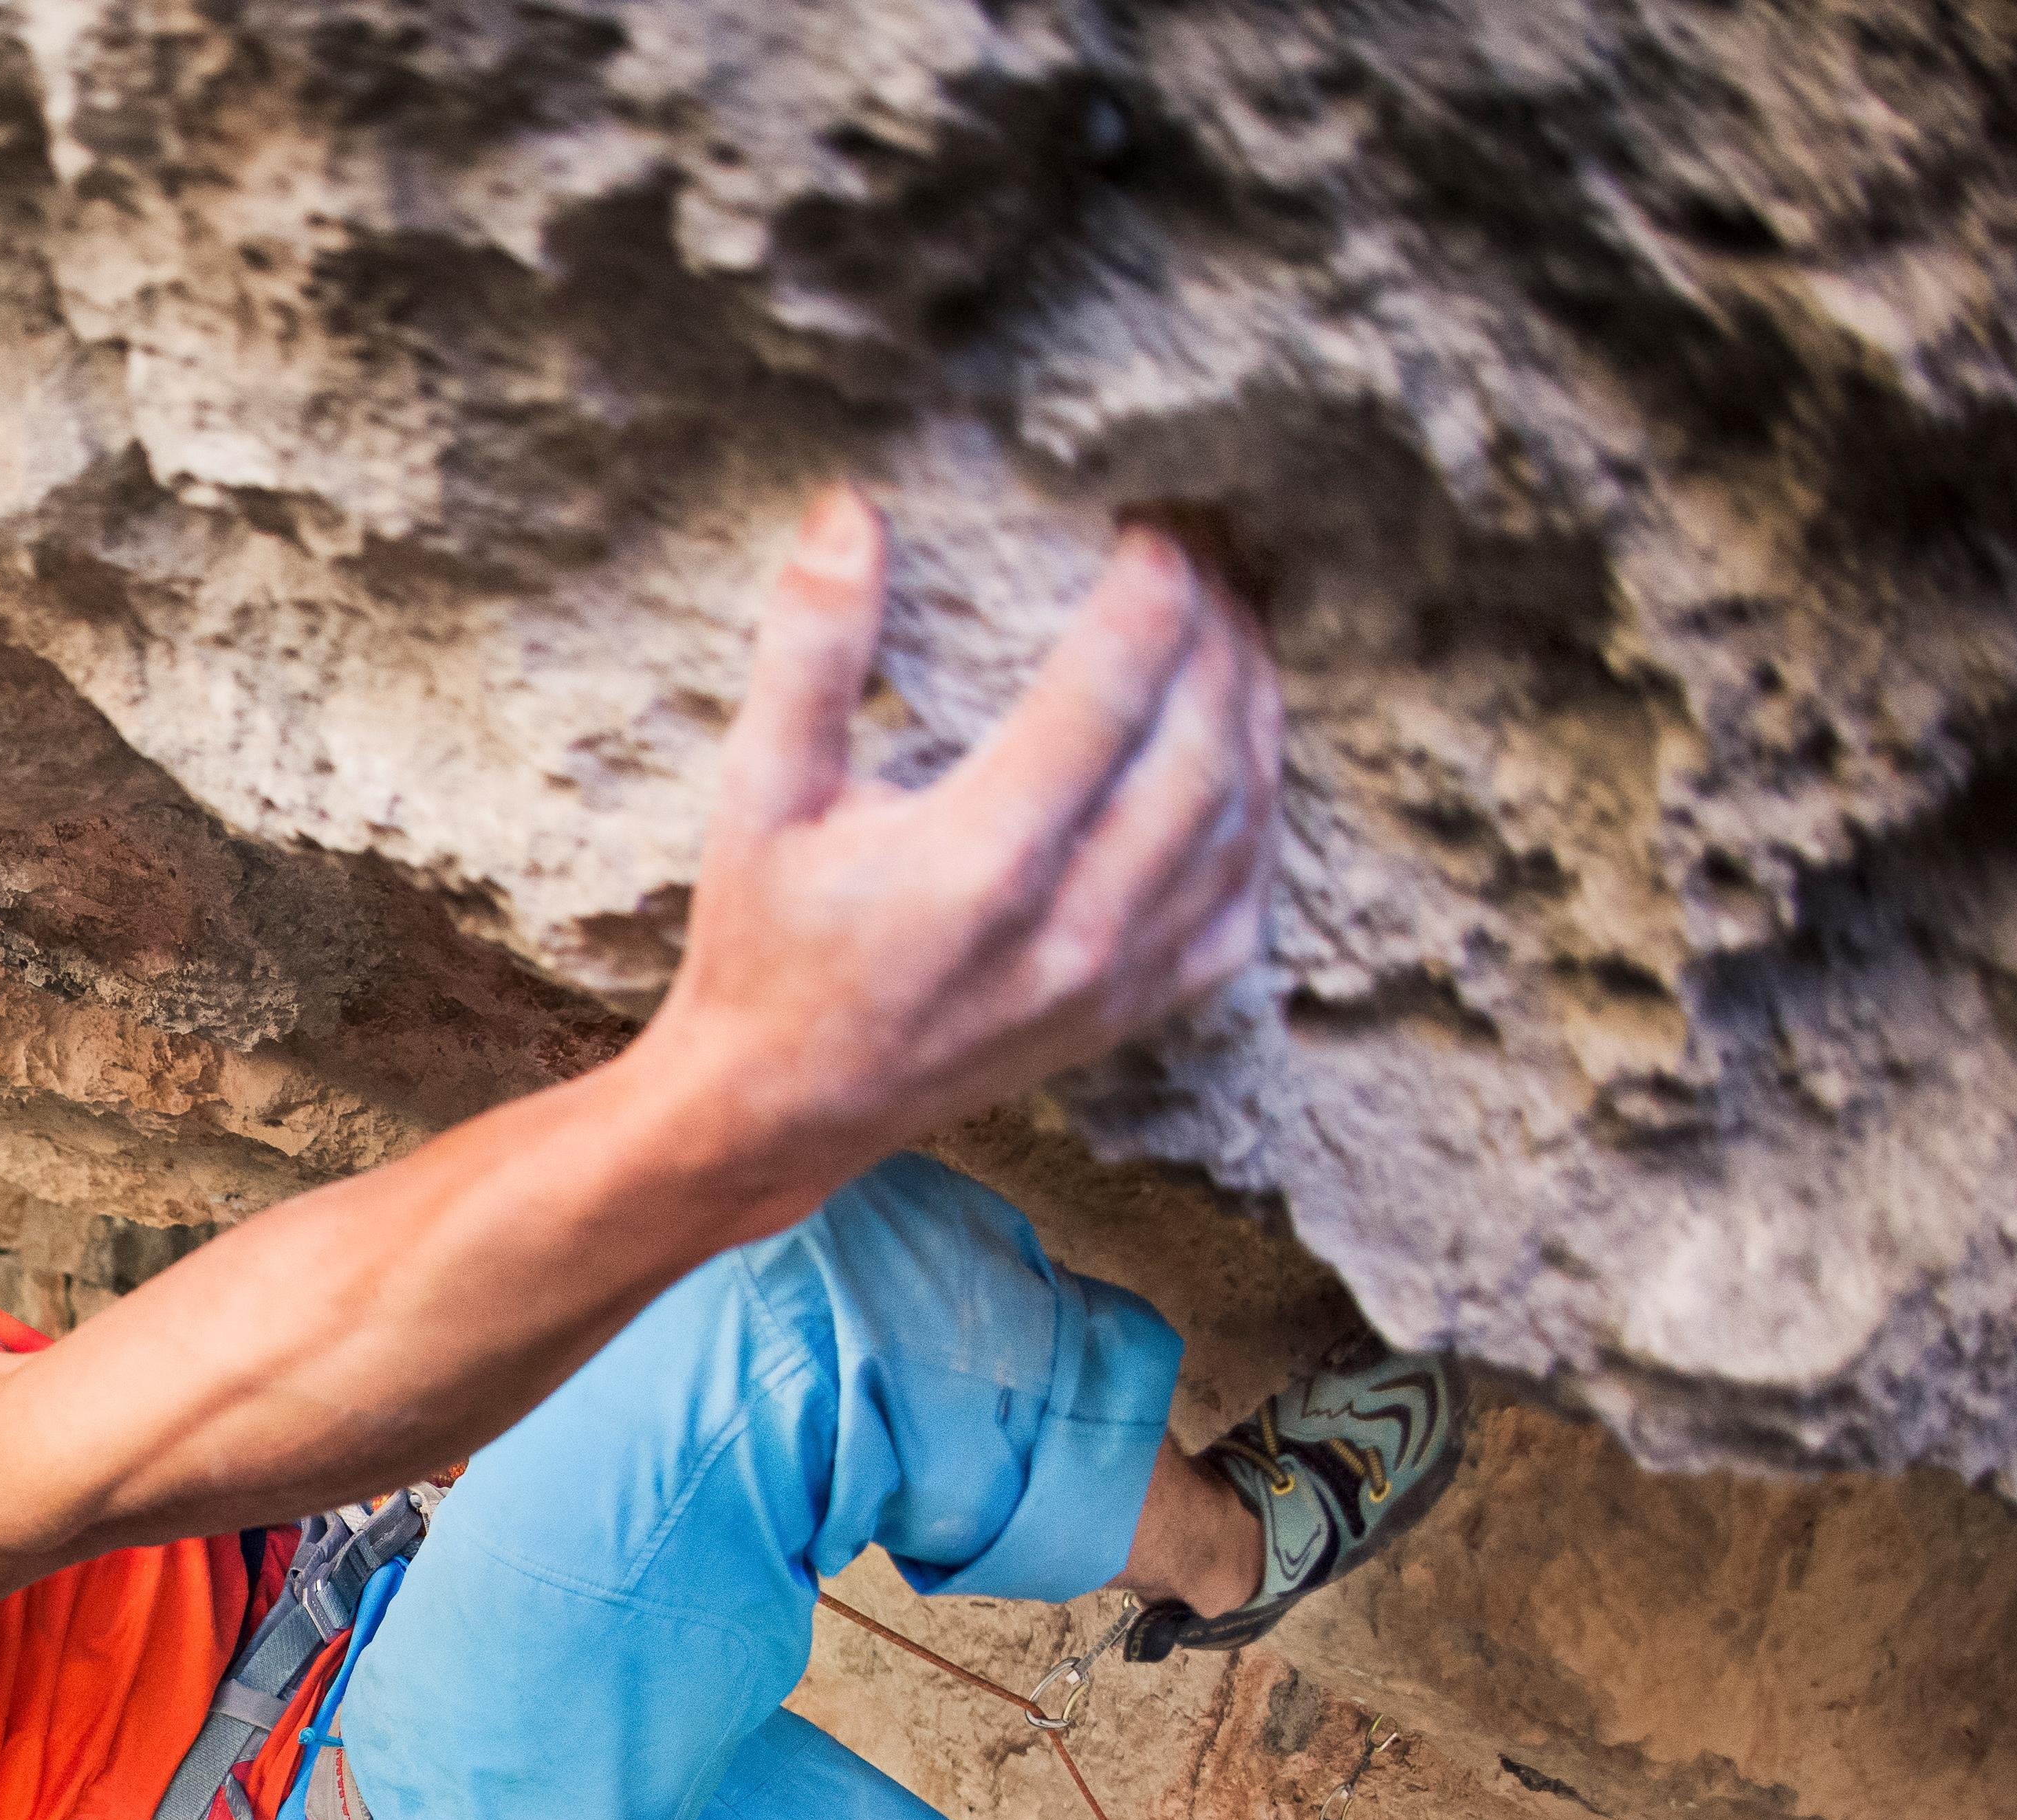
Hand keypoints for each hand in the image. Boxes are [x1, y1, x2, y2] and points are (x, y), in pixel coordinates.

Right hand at [635, 490, 1282, 1219]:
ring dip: (1253, 711)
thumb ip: (809, 654)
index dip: (1153, 589)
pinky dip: (1258, 813)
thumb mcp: (758, 796)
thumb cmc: (763, 944)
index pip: (1110, 689)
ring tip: (1233, 632)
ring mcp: (1115, 978)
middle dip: (1220, 634)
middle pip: (1203, 744)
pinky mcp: (1134, 1010)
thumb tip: (848, 513)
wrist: (780, 1109)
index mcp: (979, 862)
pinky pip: (1242, 898)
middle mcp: (1070, 925)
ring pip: (1241, 817)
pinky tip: (1240, 753)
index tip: (1158, 525)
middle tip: (1207, 561)